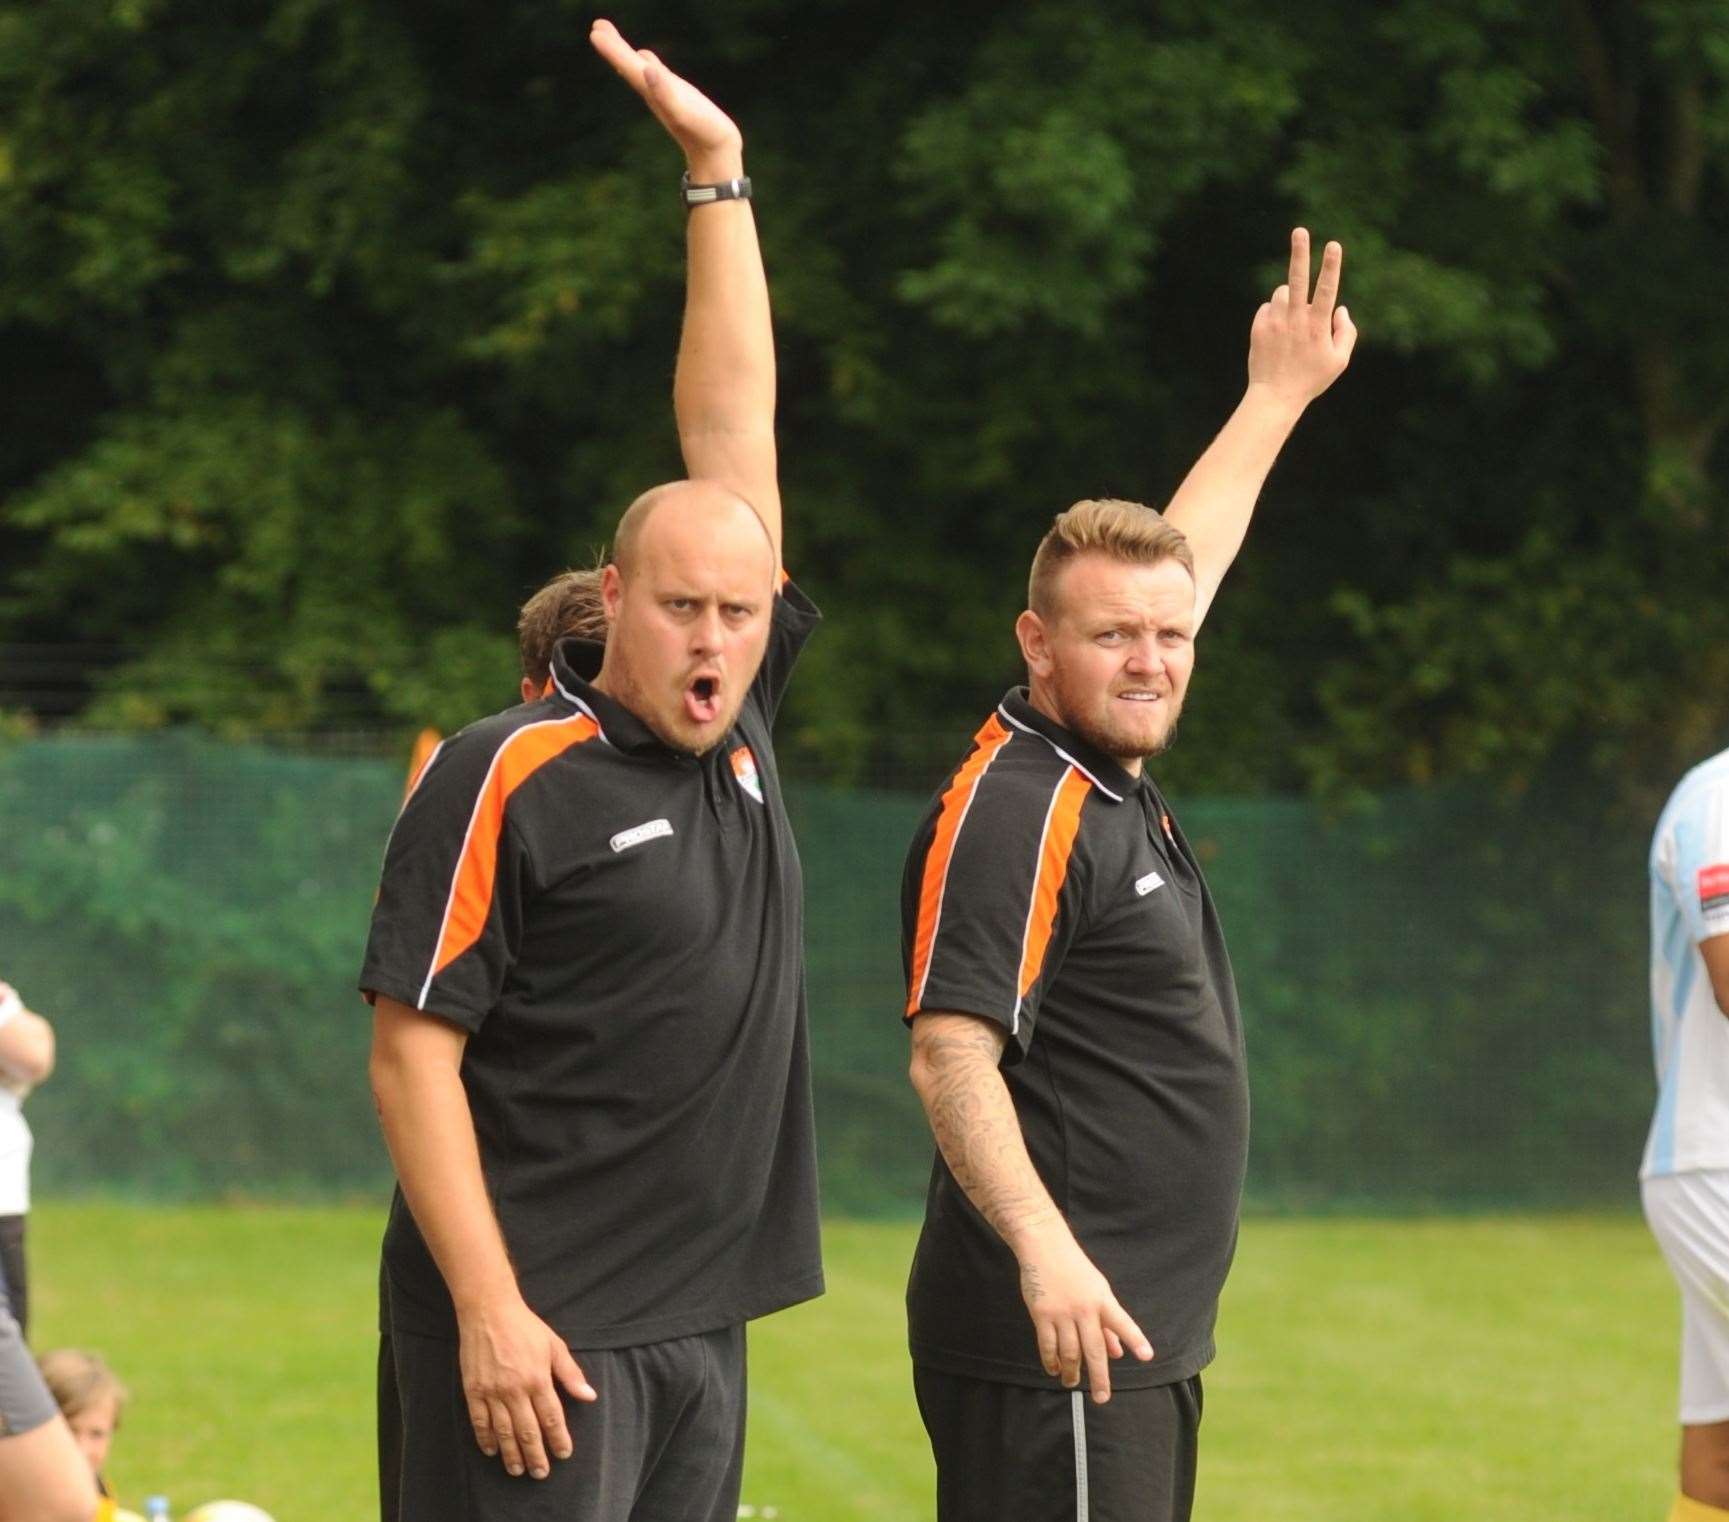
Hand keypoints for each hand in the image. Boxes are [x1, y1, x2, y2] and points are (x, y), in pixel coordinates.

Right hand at [456, 1295, 595, 1479]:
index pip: (552, 1417)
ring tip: (518, 1470)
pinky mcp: (473, 1390)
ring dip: (511, 1454)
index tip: (564, 1454)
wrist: (489, 1311)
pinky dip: (486, 1438)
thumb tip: (589, 1396)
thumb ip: (570, 1373)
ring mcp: (492, 1391)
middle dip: (536, 1455)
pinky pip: (480, 1421)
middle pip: (527, 1430)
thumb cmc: (525, 1326)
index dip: (558, 1438)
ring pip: (503, 1431)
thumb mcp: (554, 1345)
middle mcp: (515, 1389)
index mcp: (538, 1378)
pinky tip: (492, 1451)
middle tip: (541, 1473)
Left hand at [589, 18, 743, 179]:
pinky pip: (658, 75)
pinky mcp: (679, 95)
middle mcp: (655, 92)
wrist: (716, 153)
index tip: (595, 33)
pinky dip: (648, 63)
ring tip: (610, 36)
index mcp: (653, 92)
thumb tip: (645, 69)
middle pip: (630, 65)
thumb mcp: (684, 113)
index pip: (629, 67)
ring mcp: (666, 94)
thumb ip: (664, 92)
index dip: (613, 50)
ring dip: (625, 52)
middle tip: (597, 26)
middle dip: (614, 46)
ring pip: (641, 68)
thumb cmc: (703, 134)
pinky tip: (643, 57)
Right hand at [1017, 1225, 1152, 1403]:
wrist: (1045, 1247)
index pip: (1122, 1322)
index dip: (1135, 1339)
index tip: (1147, 1356)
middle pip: (1094, 1349)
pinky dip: (1051, 1361)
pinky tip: (1055, 1369)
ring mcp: (1062, 1313)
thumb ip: (1108, 1323)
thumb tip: (1118, 1353)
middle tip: (1102, 1397)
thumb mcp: (1098, 1290)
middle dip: (1099, 1376)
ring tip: (1073, 1383)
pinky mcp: (1042, 1314)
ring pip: (1070, 1352)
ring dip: (1072, 1372)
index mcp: (1102, 1300)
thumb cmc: (1074, 1269)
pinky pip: (1047, 1345)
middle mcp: (1084, 1309)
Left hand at [1246, 228, 1356, 409]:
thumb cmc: (1311, 379)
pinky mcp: (1258, 327)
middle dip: (1300, 253)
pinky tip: (1278, 332)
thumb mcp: (1339, 361)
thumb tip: (1340, 307)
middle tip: (1299, 231)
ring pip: (1282, 292)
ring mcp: (1275, 323)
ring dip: (1290, 298)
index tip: (1333, 245)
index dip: (1331, 266)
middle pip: (1297, 279)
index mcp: (1317, 326)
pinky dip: (1275, 312)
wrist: (1274, 397)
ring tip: (1292, 322)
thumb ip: (1347, 332)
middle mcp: (1295, 320)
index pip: (1327, 289)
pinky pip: (1268, 307)